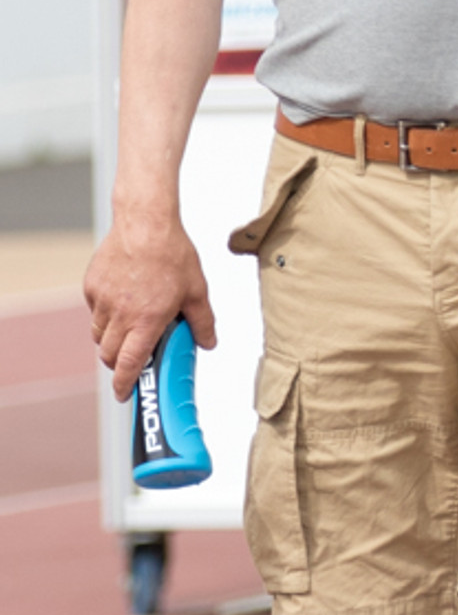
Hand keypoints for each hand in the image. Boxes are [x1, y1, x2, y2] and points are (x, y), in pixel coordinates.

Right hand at [84, 215, 215, 401]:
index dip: (124, 385)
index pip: (128, 366)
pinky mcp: (92, 286)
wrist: (145, 221)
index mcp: (146, 321)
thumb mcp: (196, 290)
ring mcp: (103, 300)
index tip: (125, 393)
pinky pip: (95, 310)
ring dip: (112, 338)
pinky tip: (123, 297)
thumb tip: (207, 342)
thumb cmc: (171, 252)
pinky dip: (105, 313)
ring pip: (99, 334)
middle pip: (109, 355)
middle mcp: (121, 315)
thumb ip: (202, 321)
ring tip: (131, 322)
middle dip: (119, 362)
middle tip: (133, 355)